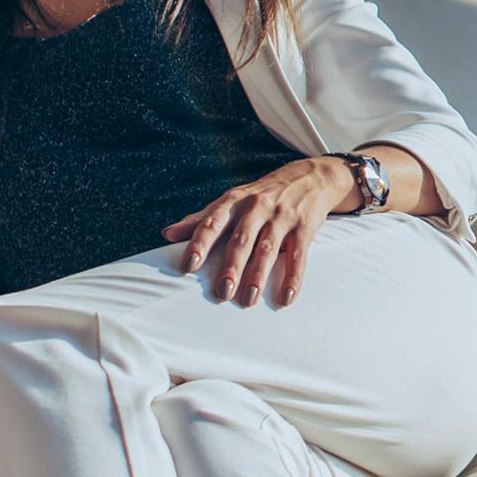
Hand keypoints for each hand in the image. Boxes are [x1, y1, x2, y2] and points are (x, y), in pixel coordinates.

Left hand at [161, 157, 348, 305]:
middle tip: (222, 292)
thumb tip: (167, 234)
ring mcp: (282, 217)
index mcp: (234, 202)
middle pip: (242, 239)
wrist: (309, 177)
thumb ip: (201, 218)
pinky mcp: (305, 227)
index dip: (200, 243)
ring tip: (249, 299)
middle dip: (231, 266)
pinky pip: (298, 256)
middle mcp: (257, 207)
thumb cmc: (261, 195)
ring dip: (258, 275)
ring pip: (268, 248)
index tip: (189, 265)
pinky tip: (286, 298)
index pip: (213, 222)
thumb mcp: (231, 200)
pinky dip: (293, 277)